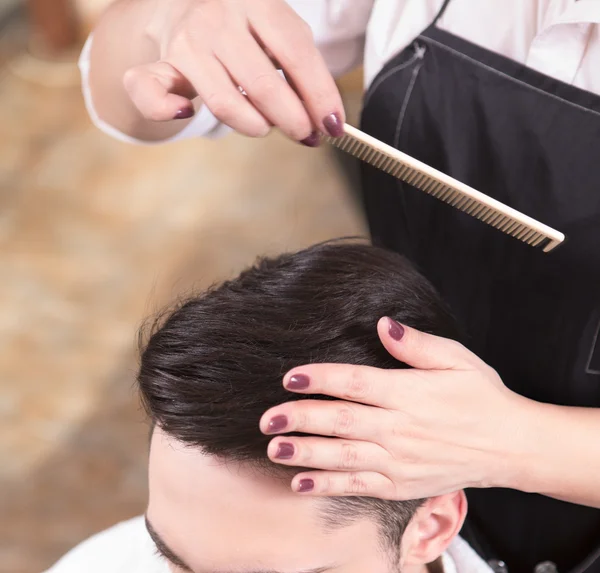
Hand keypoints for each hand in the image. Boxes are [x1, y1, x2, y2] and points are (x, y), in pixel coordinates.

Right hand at [123, 0, 343, 142]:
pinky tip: (187, 113)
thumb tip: (327, 121)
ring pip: (224, 102)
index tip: (333, 126)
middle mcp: (218, 18)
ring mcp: (187, 41)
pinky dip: (166, 110)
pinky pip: (150, 92)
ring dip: (254, 126)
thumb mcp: (279, 33)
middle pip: (262, 84)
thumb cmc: (246, 29)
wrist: (187, 5)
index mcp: (258, 3)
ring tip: (266, 127)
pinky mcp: (161, 64)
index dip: (319, 95)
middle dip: (292, 120)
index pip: (296, 54)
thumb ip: (303, 71)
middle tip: (304, 134)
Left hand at [260, 317, 535, 498]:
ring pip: (343, 456)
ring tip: (274, 450)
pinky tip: (301, 484)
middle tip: (267, 419)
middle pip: (341, 421)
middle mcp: (399, 427)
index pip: (355, 382)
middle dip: (300, 419)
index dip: (320, 379)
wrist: (511, 445)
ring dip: (306, 454)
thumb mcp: (456, 359)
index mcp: (408, 393)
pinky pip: (359, 486)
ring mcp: (399, 461)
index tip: (290, 377)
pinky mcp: (401, 485)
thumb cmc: (482, 397)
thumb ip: (415, 344)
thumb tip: (382, 324)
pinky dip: (328, 485)